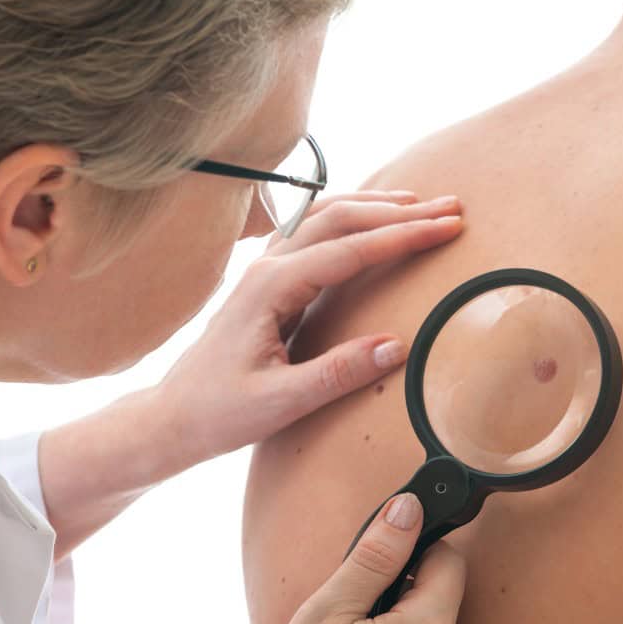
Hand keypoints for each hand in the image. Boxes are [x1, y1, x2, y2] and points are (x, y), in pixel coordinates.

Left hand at [164, 190, 463, 462]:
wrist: (173, 417)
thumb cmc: (218, 412)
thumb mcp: (281, 403)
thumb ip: (337, 373)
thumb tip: (395, 345)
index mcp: (271, 288)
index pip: (350, 249)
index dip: (403, 236)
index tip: (447, 227)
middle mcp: (267, 268)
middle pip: (340, 219)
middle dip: (398, 211)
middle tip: (450, 208)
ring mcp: (264, 271)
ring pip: (325, 218)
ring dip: (374, 207)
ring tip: (421, 205)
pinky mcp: (268, 283)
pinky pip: (313, 234)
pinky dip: (350, 220)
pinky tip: (370, 222)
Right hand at [278, 494, 465, 623]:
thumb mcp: (330, 609)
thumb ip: (375, 557)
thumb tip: (409, 507)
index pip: (449, 559)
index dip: (414, 548)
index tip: (378, 561)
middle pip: (441, 591)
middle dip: (403, 586)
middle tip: (356, 607)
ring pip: (428, 620)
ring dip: (397, 616)